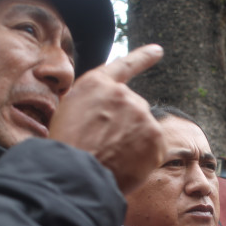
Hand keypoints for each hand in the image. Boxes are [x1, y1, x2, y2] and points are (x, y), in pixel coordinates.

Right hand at [49, 44, 164, 194]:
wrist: (75, 174)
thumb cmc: (66, 150)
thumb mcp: (68, 114)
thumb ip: (94, 105)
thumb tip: (111, 116)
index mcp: (96, 84)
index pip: (125, 66)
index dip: (143, 58)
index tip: (158, 51)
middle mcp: (121, 93)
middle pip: (133, 109)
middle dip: (125, 127)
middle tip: (104, 148)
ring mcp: (140, 113)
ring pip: (143, 129)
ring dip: (133, 143)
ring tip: (111, 158)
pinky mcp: (155, 135)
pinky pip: (154, 148)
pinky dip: (144, 158)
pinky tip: (126, 166)